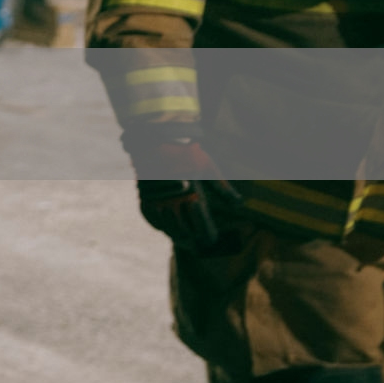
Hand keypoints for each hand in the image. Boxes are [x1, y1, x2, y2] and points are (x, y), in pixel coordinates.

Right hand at [123, 128, 241, 254]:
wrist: (158, 137)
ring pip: (166, 225)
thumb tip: (239, 205)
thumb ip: (223, 189)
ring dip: (174, 233)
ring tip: (181, 239)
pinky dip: (156, 223)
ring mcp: (158, 199)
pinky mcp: (144, 194)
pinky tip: (162, 226)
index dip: (206, 236)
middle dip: (191, 239)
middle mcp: (175, 201)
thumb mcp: (209, 168)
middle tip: (196, 245)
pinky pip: (149, 214)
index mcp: (193, 195)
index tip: (210, 241)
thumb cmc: (187, 152)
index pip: (201, 224)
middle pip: (183, 230)